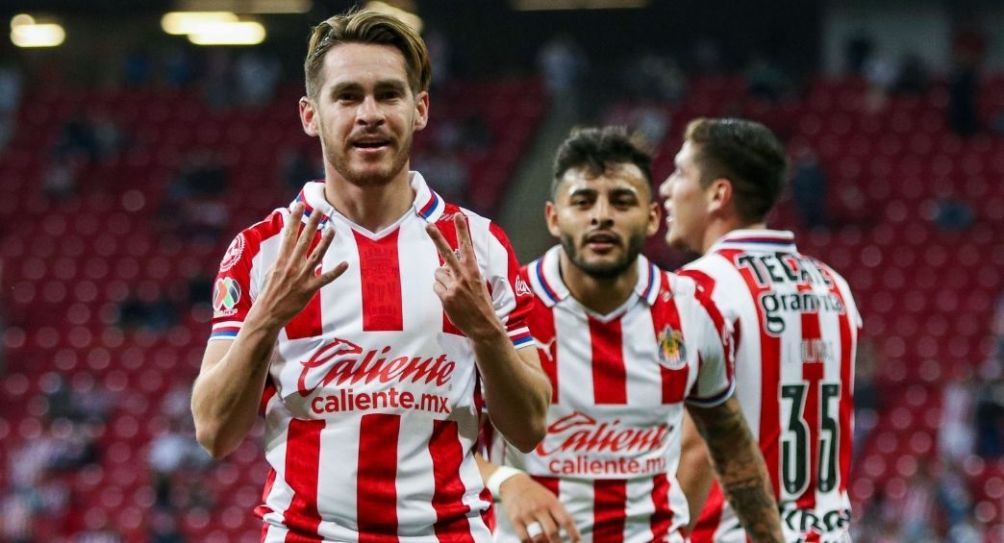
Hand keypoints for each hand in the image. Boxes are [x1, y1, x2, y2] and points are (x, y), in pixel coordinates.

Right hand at [251, 203, 347, 328]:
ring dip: (325, 242)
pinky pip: (325, 278)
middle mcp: (291, 265)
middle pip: (303, 240)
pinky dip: (335, 271)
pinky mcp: (308, 289)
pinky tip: (345, 263)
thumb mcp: (272, 270)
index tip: (299, 205)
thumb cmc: (270, 291)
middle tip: (320, 209)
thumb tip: (287, 242)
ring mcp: (301, 277)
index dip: (294, 219)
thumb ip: (282, 256)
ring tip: (332, 229)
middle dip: (311, 223)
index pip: (288, 235)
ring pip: (316, 256)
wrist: (267, 313)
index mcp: (281, 259)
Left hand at [426, 214, 499, 339]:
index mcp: (474, 271)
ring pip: (438, 274)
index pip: (467, 247)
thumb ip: (461, 272)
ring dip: (442, 280)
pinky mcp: (446, 297)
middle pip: (446, 253)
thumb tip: (443, 265)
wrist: (484, 326)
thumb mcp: (477, 284)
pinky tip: (451, 300)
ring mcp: (454, 287)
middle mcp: (463, 276)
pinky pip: (436, 287)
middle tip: (428, 225)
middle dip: (437, 238)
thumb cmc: (480, 304)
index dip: (462, 231)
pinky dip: (441, 292)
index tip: (458, 216)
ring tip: (454, 291)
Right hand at [500, 474, 580, 542]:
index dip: (574, 533)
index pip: (566, 520)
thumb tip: (563, 535)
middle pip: (552, 532)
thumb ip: (557, 515)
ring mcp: (527, 515)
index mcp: (552, 503)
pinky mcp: (515, 520)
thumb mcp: (550, 499)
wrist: (514, 484)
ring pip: (538, 537)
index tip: (578, 542)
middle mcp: (540, 508)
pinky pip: (524, 539)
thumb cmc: (536, 495)